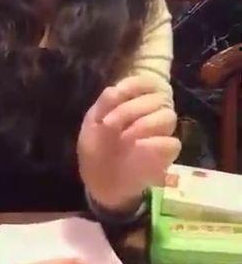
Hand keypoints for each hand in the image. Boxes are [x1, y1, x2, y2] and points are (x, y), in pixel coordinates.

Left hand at [77, 75, 180, 213]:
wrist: (101, 181)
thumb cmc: (97, 149)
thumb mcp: (91, 126)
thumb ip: (104, 106)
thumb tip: (116, 90)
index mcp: (133, 102)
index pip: (145, 82)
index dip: (133, 85)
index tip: (117, 94)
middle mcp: (152, 113)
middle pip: (156, 98)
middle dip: (130, 109)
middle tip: (109, 124)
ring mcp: (161, 132)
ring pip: (168, 117)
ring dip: (144, 124)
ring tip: (125, 137)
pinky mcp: (167, 153)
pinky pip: (172, 142)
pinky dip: (155, 144)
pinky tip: (137, 148)